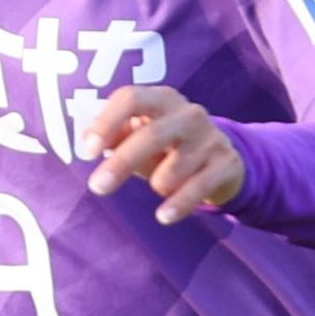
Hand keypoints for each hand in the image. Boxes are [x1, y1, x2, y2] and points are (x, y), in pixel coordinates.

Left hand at [82, 86, 243, 224]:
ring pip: (174, 168)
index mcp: (161, 99)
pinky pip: (198, 188)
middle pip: (151, 135)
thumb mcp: (140, 137)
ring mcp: (211, 138)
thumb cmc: (167, 147)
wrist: (222, 162)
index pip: (131, 99)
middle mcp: (188, 114)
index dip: (106, 123)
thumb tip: (88, 142)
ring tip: (160, 185)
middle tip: (98, 187)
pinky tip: (164, 216)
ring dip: (158, 183)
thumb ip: (115, 136)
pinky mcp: (226, 164)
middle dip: (122, 162)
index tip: (89, 151)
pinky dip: (178, 205)